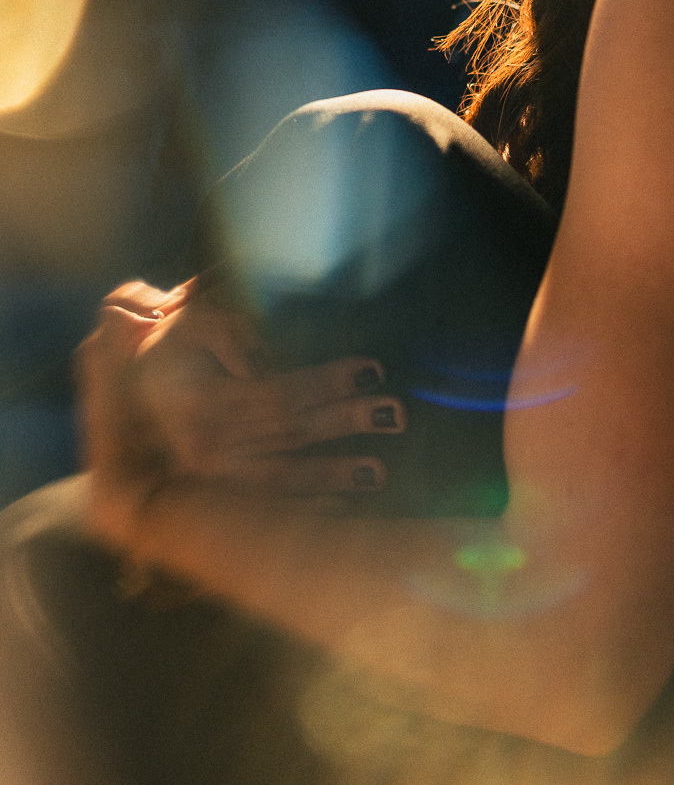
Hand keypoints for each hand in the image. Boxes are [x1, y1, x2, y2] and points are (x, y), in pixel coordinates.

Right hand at [78, 281, 405, 533]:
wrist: (122, 398)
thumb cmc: (166, 348)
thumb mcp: (191, 323)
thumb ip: (228, 334)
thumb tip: (264, 363)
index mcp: (204, 402)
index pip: (279, 392)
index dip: (326, 380)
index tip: (371, 369)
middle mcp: (210, 447)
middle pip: (291, 433)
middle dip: (344, 421)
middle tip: (393, 412)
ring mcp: (214, 478)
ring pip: (284, 477)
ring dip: (334, 474)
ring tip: (379, 471)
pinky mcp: (218, 494)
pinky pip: (267, 505)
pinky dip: (305, 506)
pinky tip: (340, 507)